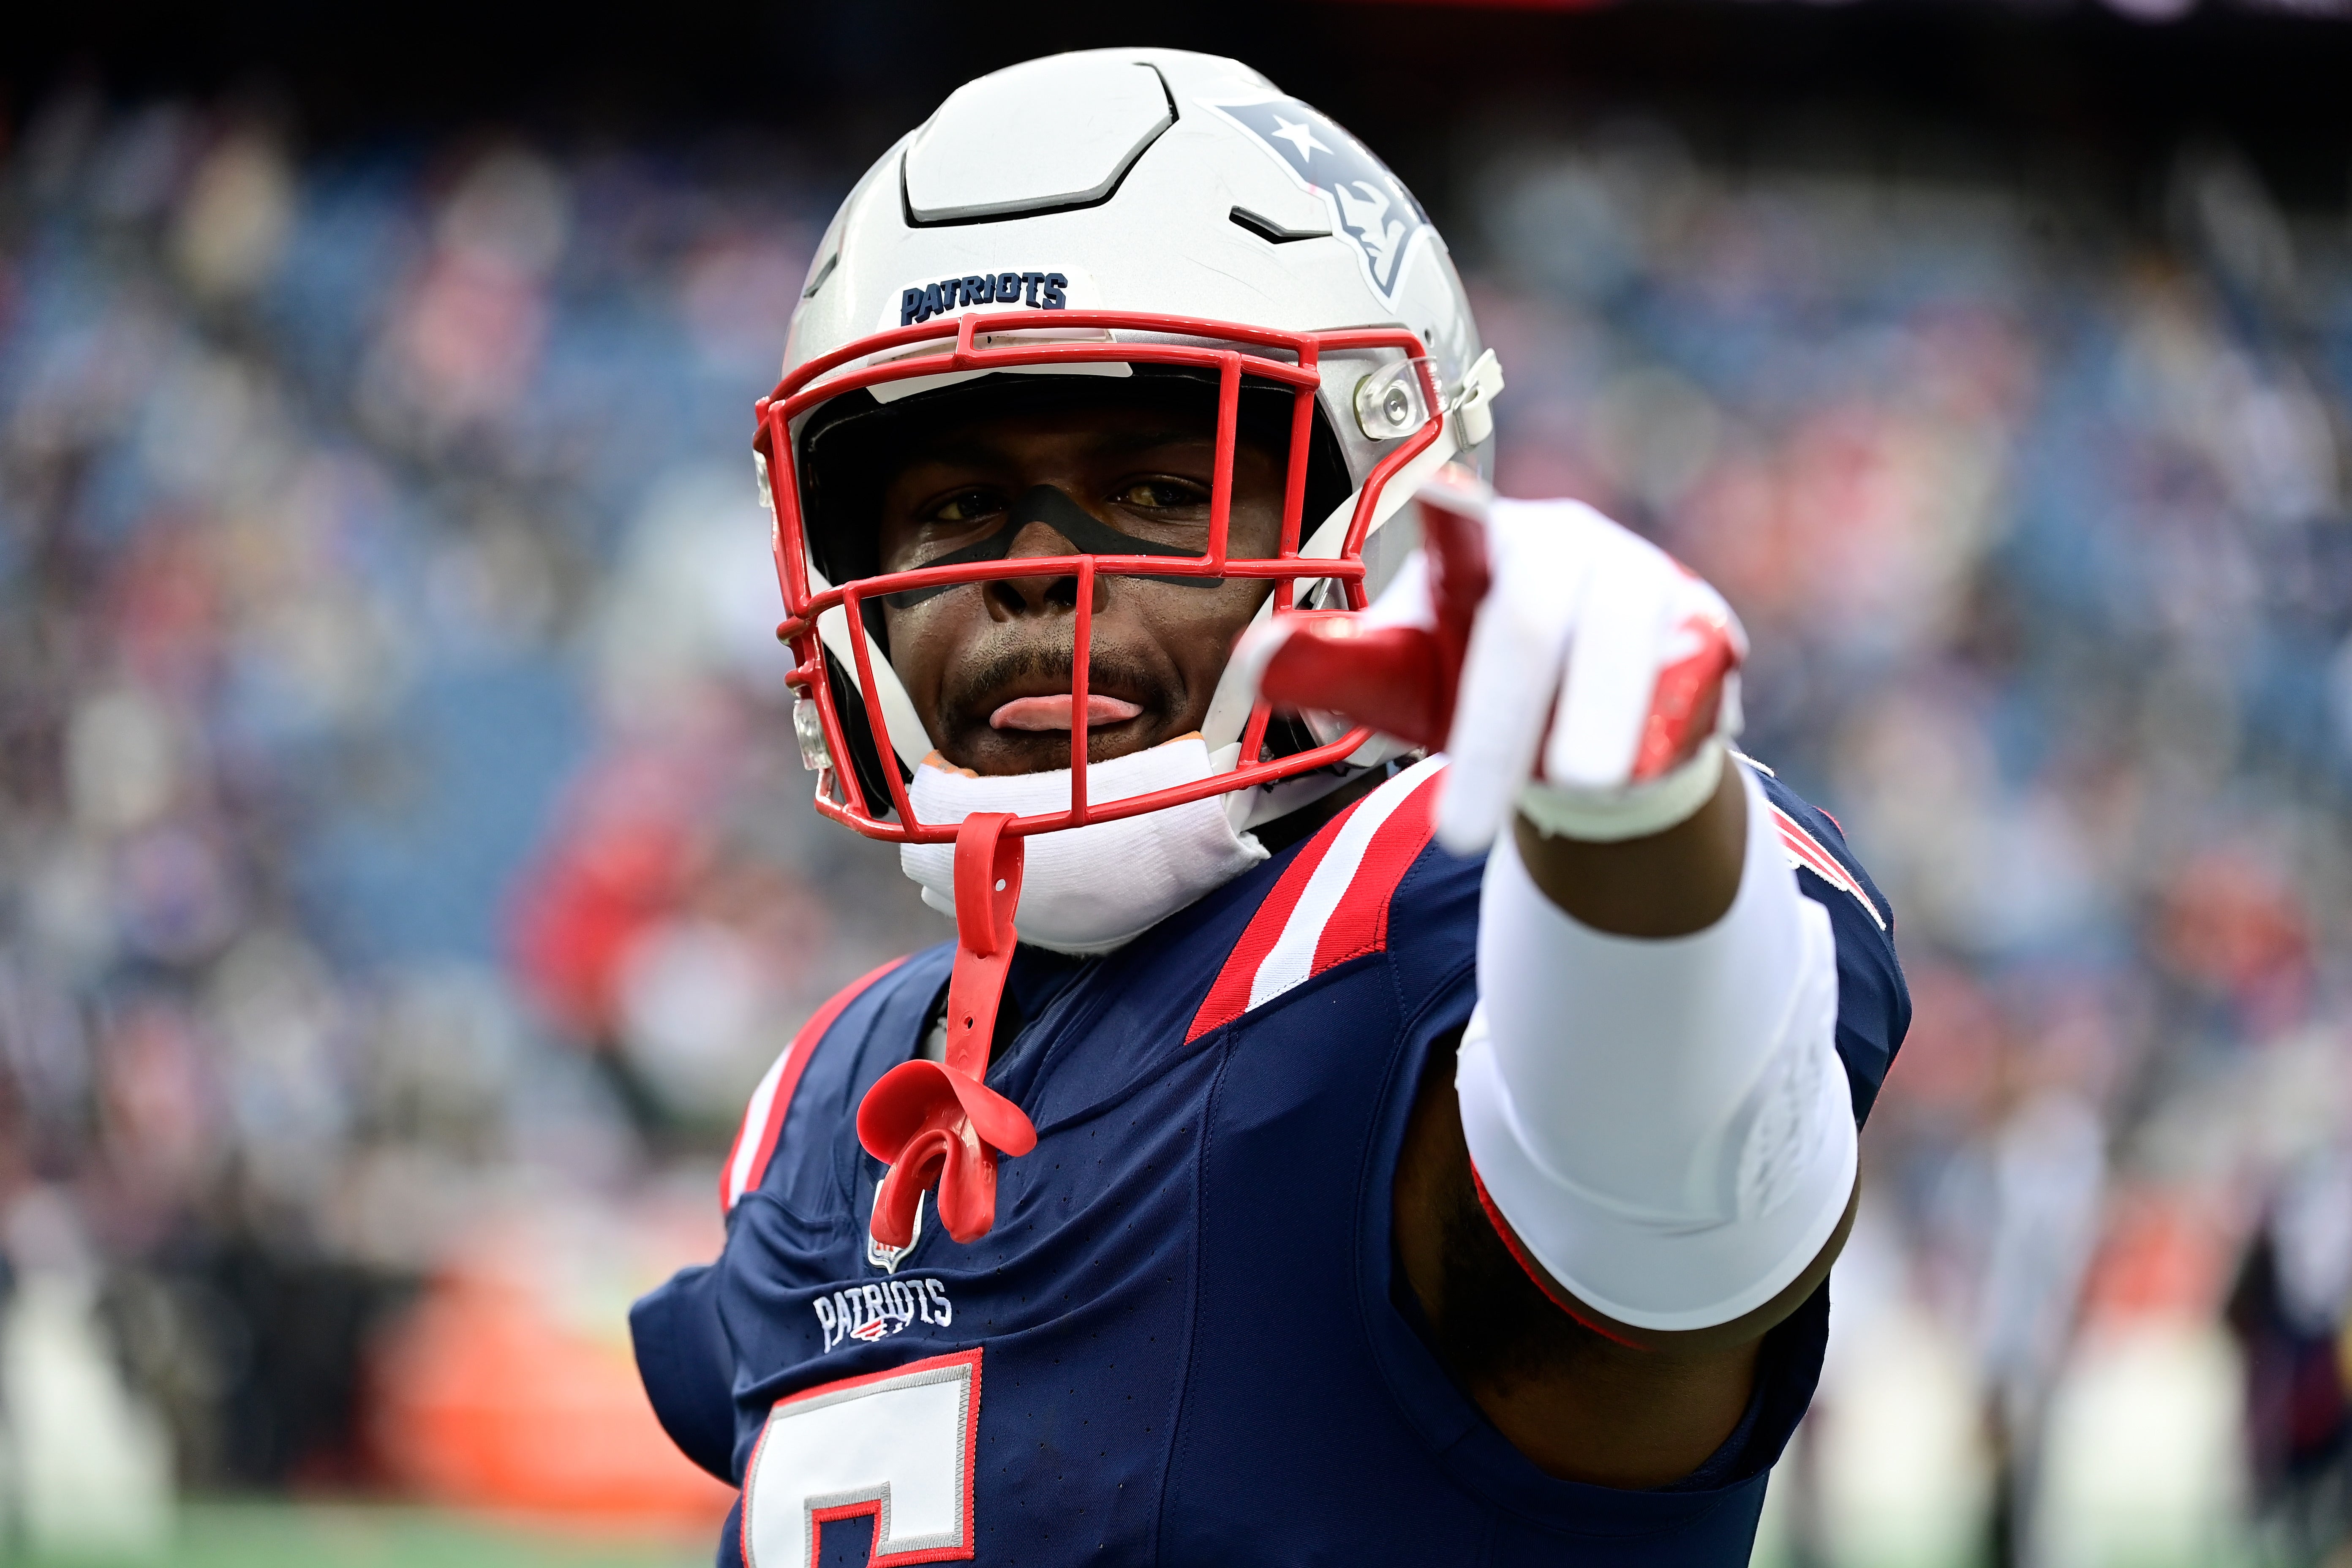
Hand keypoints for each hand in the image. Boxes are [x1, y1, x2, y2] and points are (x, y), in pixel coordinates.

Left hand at [1238, 469, 1745, 852]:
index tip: (1444, 498)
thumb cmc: (1479, 677)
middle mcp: (1574, 546)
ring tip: (1570, 794)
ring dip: (1590, 745)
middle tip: (1454, 834)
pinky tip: (1640, 771)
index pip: (1464, 533)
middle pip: (1533, 633)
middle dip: (1497, 739)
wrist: (1592, 707)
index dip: (1456, 520)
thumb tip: (1257, 666)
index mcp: (1488, 546)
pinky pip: (1692, 695)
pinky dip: (1661, 747)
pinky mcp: (1711, 628)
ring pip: (1626, 669)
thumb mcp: (1408, 674)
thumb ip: (1342, 671)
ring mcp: (1652, 579)